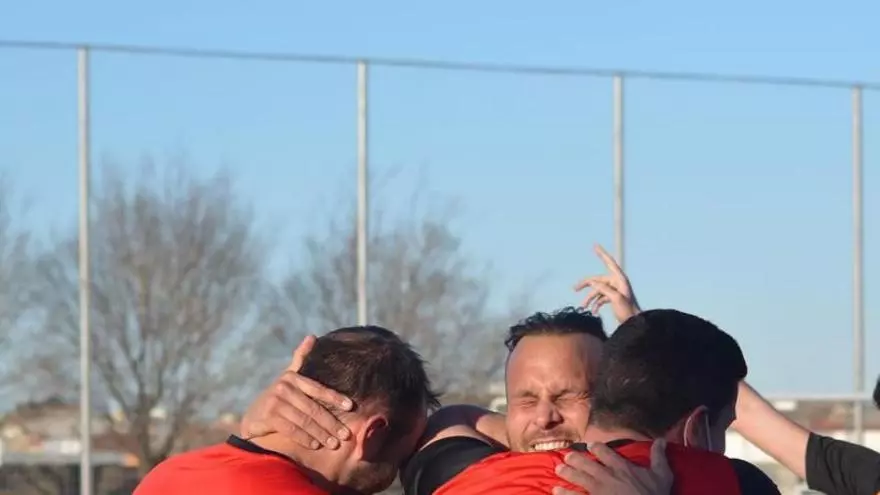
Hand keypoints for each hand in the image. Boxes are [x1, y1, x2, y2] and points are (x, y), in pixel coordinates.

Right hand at [240, 335, 353, 449]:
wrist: (253, 416)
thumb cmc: (278, 396)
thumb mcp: (289, 376)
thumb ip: (300, 359)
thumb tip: (312, 336)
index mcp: (293, 377)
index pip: (318, 389)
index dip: (335, 397)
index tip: (351, 406)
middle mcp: (284, 387)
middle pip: (313, 408)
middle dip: (331, 423)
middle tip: (345, 434)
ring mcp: (275, 402)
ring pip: (305, 420)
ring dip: (321, 434)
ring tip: (334, 443)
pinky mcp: (269, 417)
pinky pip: (292, 429)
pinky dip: (305, 438)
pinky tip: (315, 445)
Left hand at [553, 439, 672, 494]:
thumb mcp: (662, 475)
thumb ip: (659, 456)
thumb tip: (662, 439)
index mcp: (621, 467)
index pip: (605, 452)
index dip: (596, 447)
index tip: (590, 445)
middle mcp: (607, 476)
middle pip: (586, 464)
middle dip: (575, 459)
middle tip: (566, 456)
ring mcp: (598, 491)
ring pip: (578, 478)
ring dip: (567, 473)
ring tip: (558, 469)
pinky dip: (565, 494)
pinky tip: (556, 490)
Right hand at [574, 244, 640, 322]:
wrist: (635, 324)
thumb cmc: (628, 311)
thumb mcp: (615, 298)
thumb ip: (604, 288)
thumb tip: (592, 282)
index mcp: (620, 279)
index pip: (609, 262)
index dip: (602, 254)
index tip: (594, 245)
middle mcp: (617, 283)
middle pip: (597, 279)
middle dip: (586, 285)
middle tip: (574, 289)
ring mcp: (614, 290)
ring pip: (597, 290)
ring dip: (589, 299)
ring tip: (583, 307)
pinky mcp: (613, 299)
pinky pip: (601, 298)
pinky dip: (596, 304)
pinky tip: (593, 312)